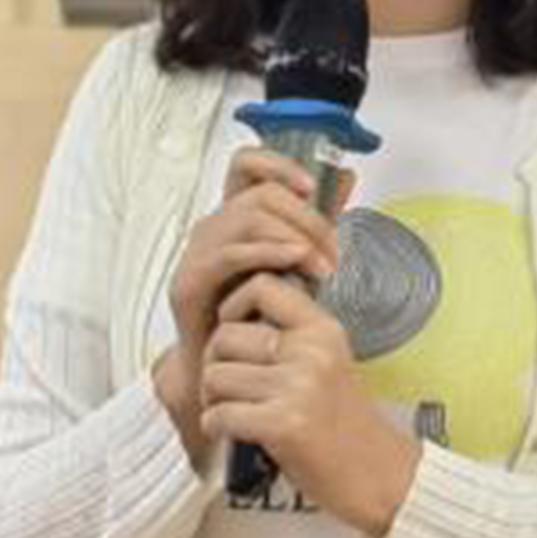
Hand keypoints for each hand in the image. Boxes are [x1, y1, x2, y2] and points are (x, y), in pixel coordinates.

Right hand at [153, 148, 354, 452]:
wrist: (234, 373)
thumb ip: (317, 220)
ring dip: (295, 235)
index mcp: (236, 217)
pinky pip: (229, 253)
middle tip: (333, 250)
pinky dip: (268, 251)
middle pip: (259, 193)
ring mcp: (198, 254)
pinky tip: (295, 261)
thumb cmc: (263, 319)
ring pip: (247, 216)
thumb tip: (347, 177)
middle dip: (306, 217)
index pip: (245, 164)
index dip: (277, 164)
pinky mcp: (190, 283)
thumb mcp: (298, 262)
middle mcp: (214, 229)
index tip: (312, 186)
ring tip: (323, 266)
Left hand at [198, 271, 421, 536]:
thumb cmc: (345, 423)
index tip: (233, 330)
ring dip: (212, 399)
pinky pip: (220, 414)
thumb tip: (231, 317)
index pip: (261, 286)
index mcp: (323, 329)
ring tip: (231, 411)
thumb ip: (291, 335)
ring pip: (215, 376)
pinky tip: (232, 433)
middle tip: (225, 385)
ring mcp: (299, 387)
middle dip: (213, 363)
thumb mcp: (328, 361)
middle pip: (225, 336)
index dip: (232, 305)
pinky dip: (216, 427)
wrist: (379, 473)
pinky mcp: (284, 424)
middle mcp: (312, 351)